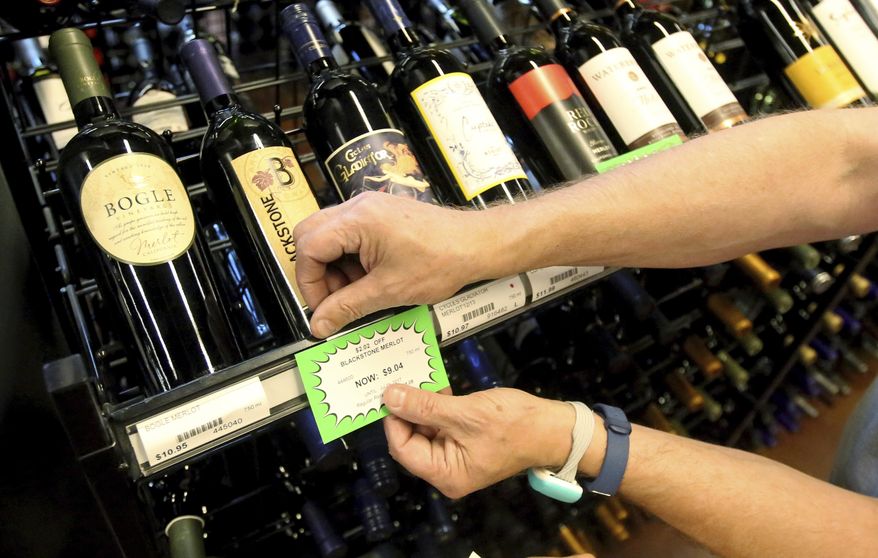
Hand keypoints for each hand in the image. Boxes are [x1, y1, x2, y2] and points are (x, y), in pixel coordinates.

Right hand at [294, 192, 499, 337]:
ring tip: (359, 290)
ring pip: (328, 235)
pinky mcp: (380, 214)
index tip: (321, 306)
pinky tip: (370, 278)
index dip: (309, 282)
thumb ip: (348, 307)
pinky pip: (349, 233)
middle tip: (334, 298)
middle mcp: (359, 207)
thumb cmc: (442, 260)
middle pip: (310, 235)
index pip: (308, 247)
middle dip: (317, 271)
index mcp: (357, 221)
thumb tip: (320, 324)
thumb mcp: (388, 291)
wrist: (476, 245)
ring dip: (334, 266)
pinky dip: (350, 258)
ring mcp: (369, 207)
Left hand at [381, 384, 573, 498]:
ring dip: (422, 405)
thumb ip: (425, 406)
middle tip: (402, 380)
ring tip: (420, 379)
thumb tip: (390, 396)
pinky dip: (437, 407)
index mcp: (445, 474)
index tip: (390, 391)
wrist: (553, 428)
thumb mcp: (465, 412)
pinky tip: (439, 388)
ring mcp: (456, 457)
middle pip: (411, 440)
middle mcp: (446, 471)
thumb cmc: (514, 424)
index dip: (393, 420)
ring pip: (424, 430)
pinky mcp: (464, 442)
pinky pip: (441, 425)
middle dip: (407, 411)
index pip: (402, 448)